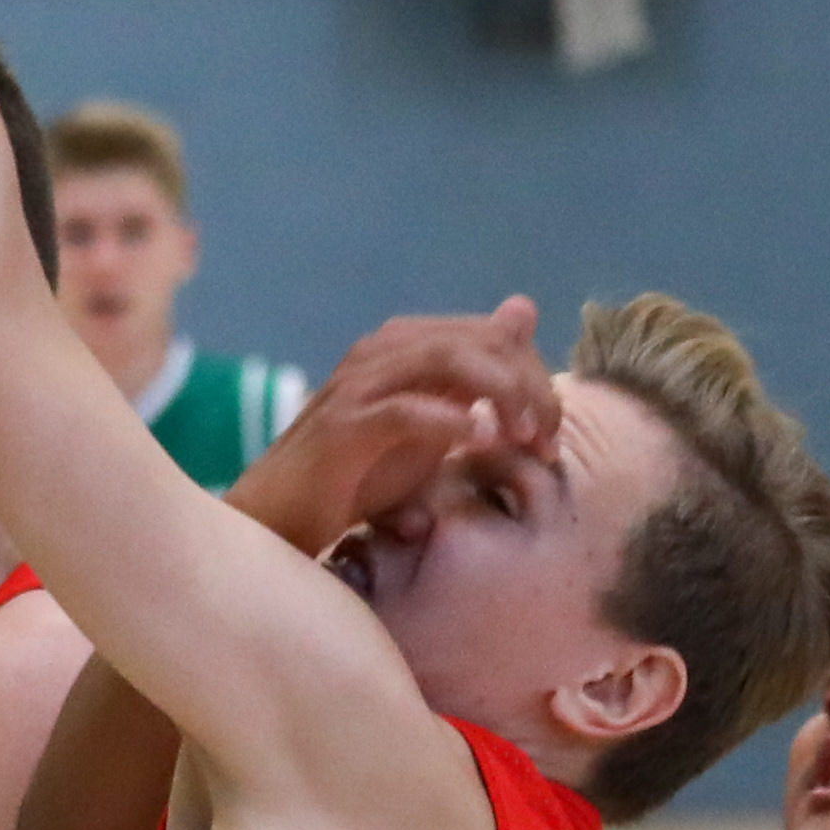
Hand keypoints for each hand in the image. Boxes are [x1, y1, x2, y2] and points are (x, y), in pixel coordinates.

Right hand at [230, 300, 557, 553]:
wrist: (278, 520)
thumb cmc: (355, 476)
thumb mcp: (432, 422)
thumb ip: (476, 373)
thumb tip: (524, 309)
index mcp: (403, 344)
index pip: (493, 334)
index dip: (534, 378)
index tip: (551, 436)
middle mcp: (381, 350)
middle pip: (480, 340)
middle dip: (528, 387)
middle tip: (547, 441)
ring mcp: (358, 384)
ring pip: (448, 358)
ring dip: (500, 396)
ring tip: (521, 440)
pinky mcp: (343, 427)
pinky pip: (406, 410)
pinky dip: (451, 422)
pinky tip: (478, 443)